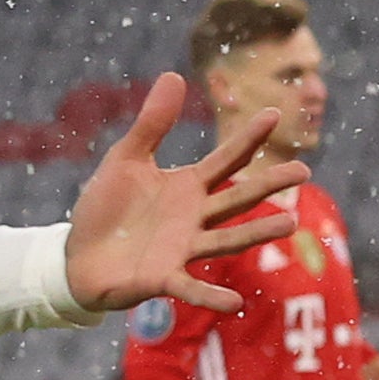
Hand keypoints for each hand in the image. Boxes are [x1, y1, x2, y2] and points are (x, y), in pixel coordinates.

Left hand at [63, 70, 308, 314]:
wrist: (75, 257)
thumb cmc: (106, 209)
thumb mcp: (126, 159)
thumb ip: (151, 124)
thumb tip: (173, 75)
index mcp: (187, 186)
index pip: (225, 159)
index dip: (247, 138)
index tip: (273, 114)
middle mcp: (193, 218)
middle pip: (238, 199)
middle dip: (269, 185)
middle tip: (303, 170)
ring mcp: (181, 249)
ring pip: (227, 241)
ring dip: (257, 234)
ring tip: (290, 225)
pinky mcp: (162, 279)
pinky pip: (191, 288)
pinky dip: (211, 295)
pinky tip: (236, 303)